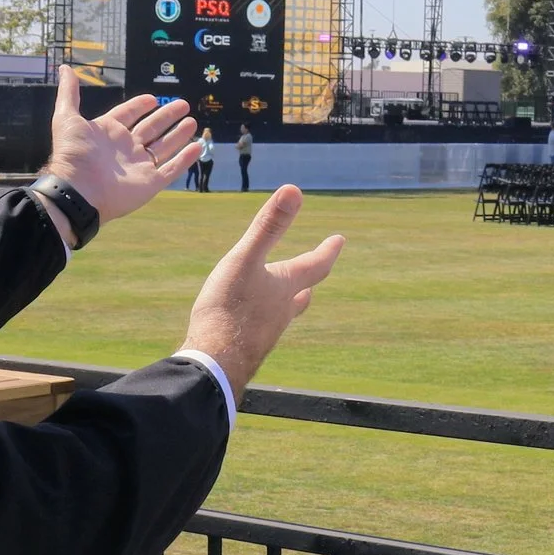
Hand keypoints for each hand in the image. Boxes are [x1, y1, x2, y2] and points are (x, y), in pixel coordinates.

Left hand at [41, 66, 197, 225]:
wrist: (77, 190)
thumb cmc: (72, 154)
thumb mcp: (67, 117)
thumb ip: (69, 92)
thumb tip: (64, 67)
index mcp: (108, 133)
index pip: (128, 114)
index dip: (139, 105)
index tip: (152, 98)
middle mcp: (125, 148)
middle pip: (151, 128)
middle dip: (166, 116)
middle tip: (183, 104)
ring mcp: (139, 166)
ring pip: (164, 147)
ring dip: (178, 134)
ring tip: (192, 121)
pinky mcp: (150, 182)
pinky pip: (171, 169)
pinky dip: (185, 159)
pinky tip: (197, 147)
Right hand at [183, 186, 344, 398]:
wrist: (214, 364)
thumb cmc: (229, 308)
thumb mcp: (245, 259)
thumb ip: (268, 227)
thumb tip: (294, 190)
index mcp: (285, 287)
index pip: (316, 265)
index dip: (328, 250)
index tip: (339, 239)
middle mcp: (281, 312)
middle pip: (302, 294)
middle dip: (308, 280)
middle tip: (315, 272)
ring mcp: (266, 333)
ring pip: (282, 313)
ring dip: (284, 301)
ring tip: (283, 297)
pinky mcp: (248, 348)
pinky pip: (259, 329)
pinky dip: (259, 319)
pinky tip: (245, 323)